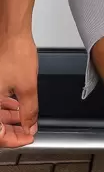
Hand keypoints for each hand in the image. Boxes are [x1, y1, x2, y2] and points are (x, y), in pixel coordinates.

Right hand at [0, 32, 38, 147]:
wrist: (12, 32)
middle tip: (28, 131)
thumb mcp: (28, 88)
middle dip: (12, 130)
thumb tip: (30, 126)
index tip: (28, 137)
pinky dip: (6, 106)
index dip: (14, 139)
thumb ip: (30, 111)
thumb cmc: (15, 52)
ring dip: (10, 118)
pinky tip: (17, 106)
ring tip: (25, 120)